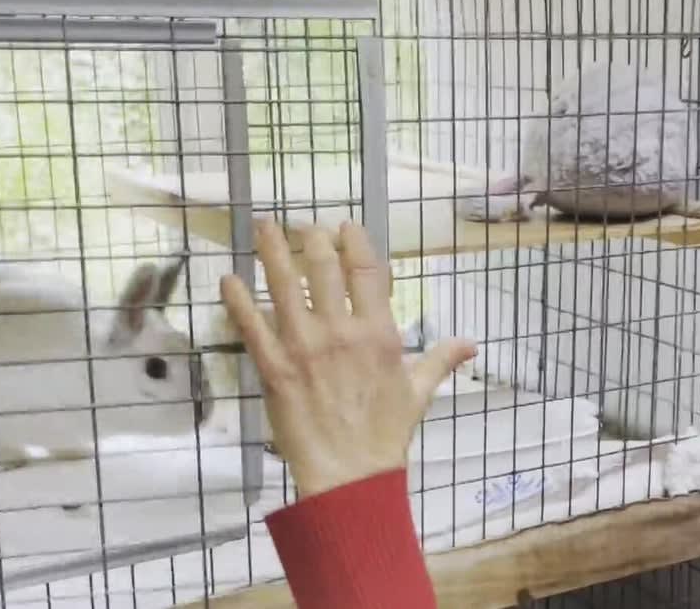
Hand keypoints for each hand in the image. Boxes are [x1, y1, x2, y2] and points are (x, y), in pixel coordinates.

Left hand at [219, 219, 476, 497]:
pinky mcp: (275, 368)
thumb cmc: (385, 434)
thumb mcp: (418, 392)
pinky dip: (238, 300)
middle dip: (313, 239)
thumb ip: (440, 360)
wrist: (351, 475)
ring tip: (264, 226)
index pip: (366, 271)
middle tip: (303, 224)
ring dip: (273, 252)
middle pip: (324, 268)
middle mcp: (341, 332)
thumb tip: (470, 345)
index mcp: (378, 333)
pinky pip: (252, 326)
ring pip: (286, 286)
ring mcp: (305, 347)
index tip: (344, 226)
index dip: (354, 242)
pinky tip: (228, 279)